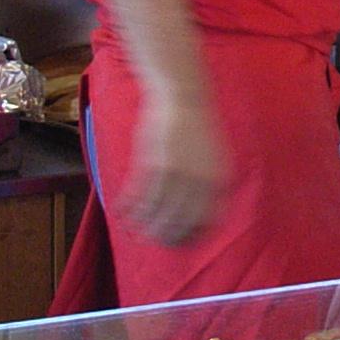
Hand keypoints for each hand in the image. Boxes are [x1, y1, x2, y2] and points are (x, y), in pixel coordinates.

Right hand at [122, 87, 227, 245]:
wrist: (184, 96)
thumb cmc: (198, 129)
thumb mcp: (216, 157)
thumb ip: (211, 186)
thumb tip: (205, 216)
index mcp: (219, 181)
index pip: (208, 222)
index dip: (193, 237)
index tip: (181, 243)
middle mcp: (200, 182)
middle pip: (181, 222)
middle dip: (166, 236)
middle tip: (155, 240)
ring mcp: (176, 174)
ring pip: (157, 213)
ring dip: (144, 226)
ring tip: (136, 232)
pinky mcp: (154, 164)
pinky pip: (138, 196)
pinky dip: (128, 208)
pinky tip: (120, 214)